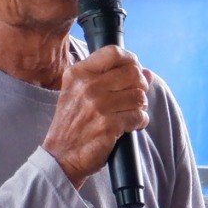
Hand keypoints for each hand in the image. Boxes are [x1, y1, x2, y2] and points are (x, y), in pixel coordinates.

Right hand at [41, 44, 148, 187]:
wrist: (61, 155)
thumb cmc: (73, 123)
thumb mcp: (79, 93)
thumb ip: (110, 78)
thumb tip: (147, 72)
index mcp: (78, 73)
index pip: (113, 53)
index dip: (131, 60)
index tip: (134, 71)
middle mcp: (87, 86)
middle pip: (132, 73)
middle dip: (140, 85)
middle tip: (135, 96)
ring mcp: (98, 106)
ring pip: (139, 96)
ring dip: (141, 106)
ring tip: (131, 112)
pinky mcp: (109, 125)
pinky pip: (139, 116)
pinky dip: (140, 121)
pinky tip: (131, 125)